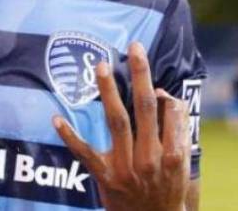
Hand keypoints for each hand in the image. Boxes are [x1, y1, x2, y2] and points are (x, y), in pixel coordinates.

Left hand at [53, 42, 189, 210]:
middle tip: (134, 47)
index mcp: (172, 153)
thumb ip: (176, 131)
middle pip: (145, 107)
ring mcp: (126, 167)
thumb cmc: (167, 189)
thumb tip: (163, 96)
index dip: (162, 91)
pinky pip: (85, 152)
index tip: (148, 71)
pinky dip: (70, 135)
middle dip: (140, 74)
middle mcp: (150, 158)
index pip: (170, 111)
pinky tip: (56, 118)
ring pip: (117, 121)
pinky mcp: (105, 177)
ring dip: (109, 91)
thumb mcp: (181, 164)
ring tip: (102, 67)